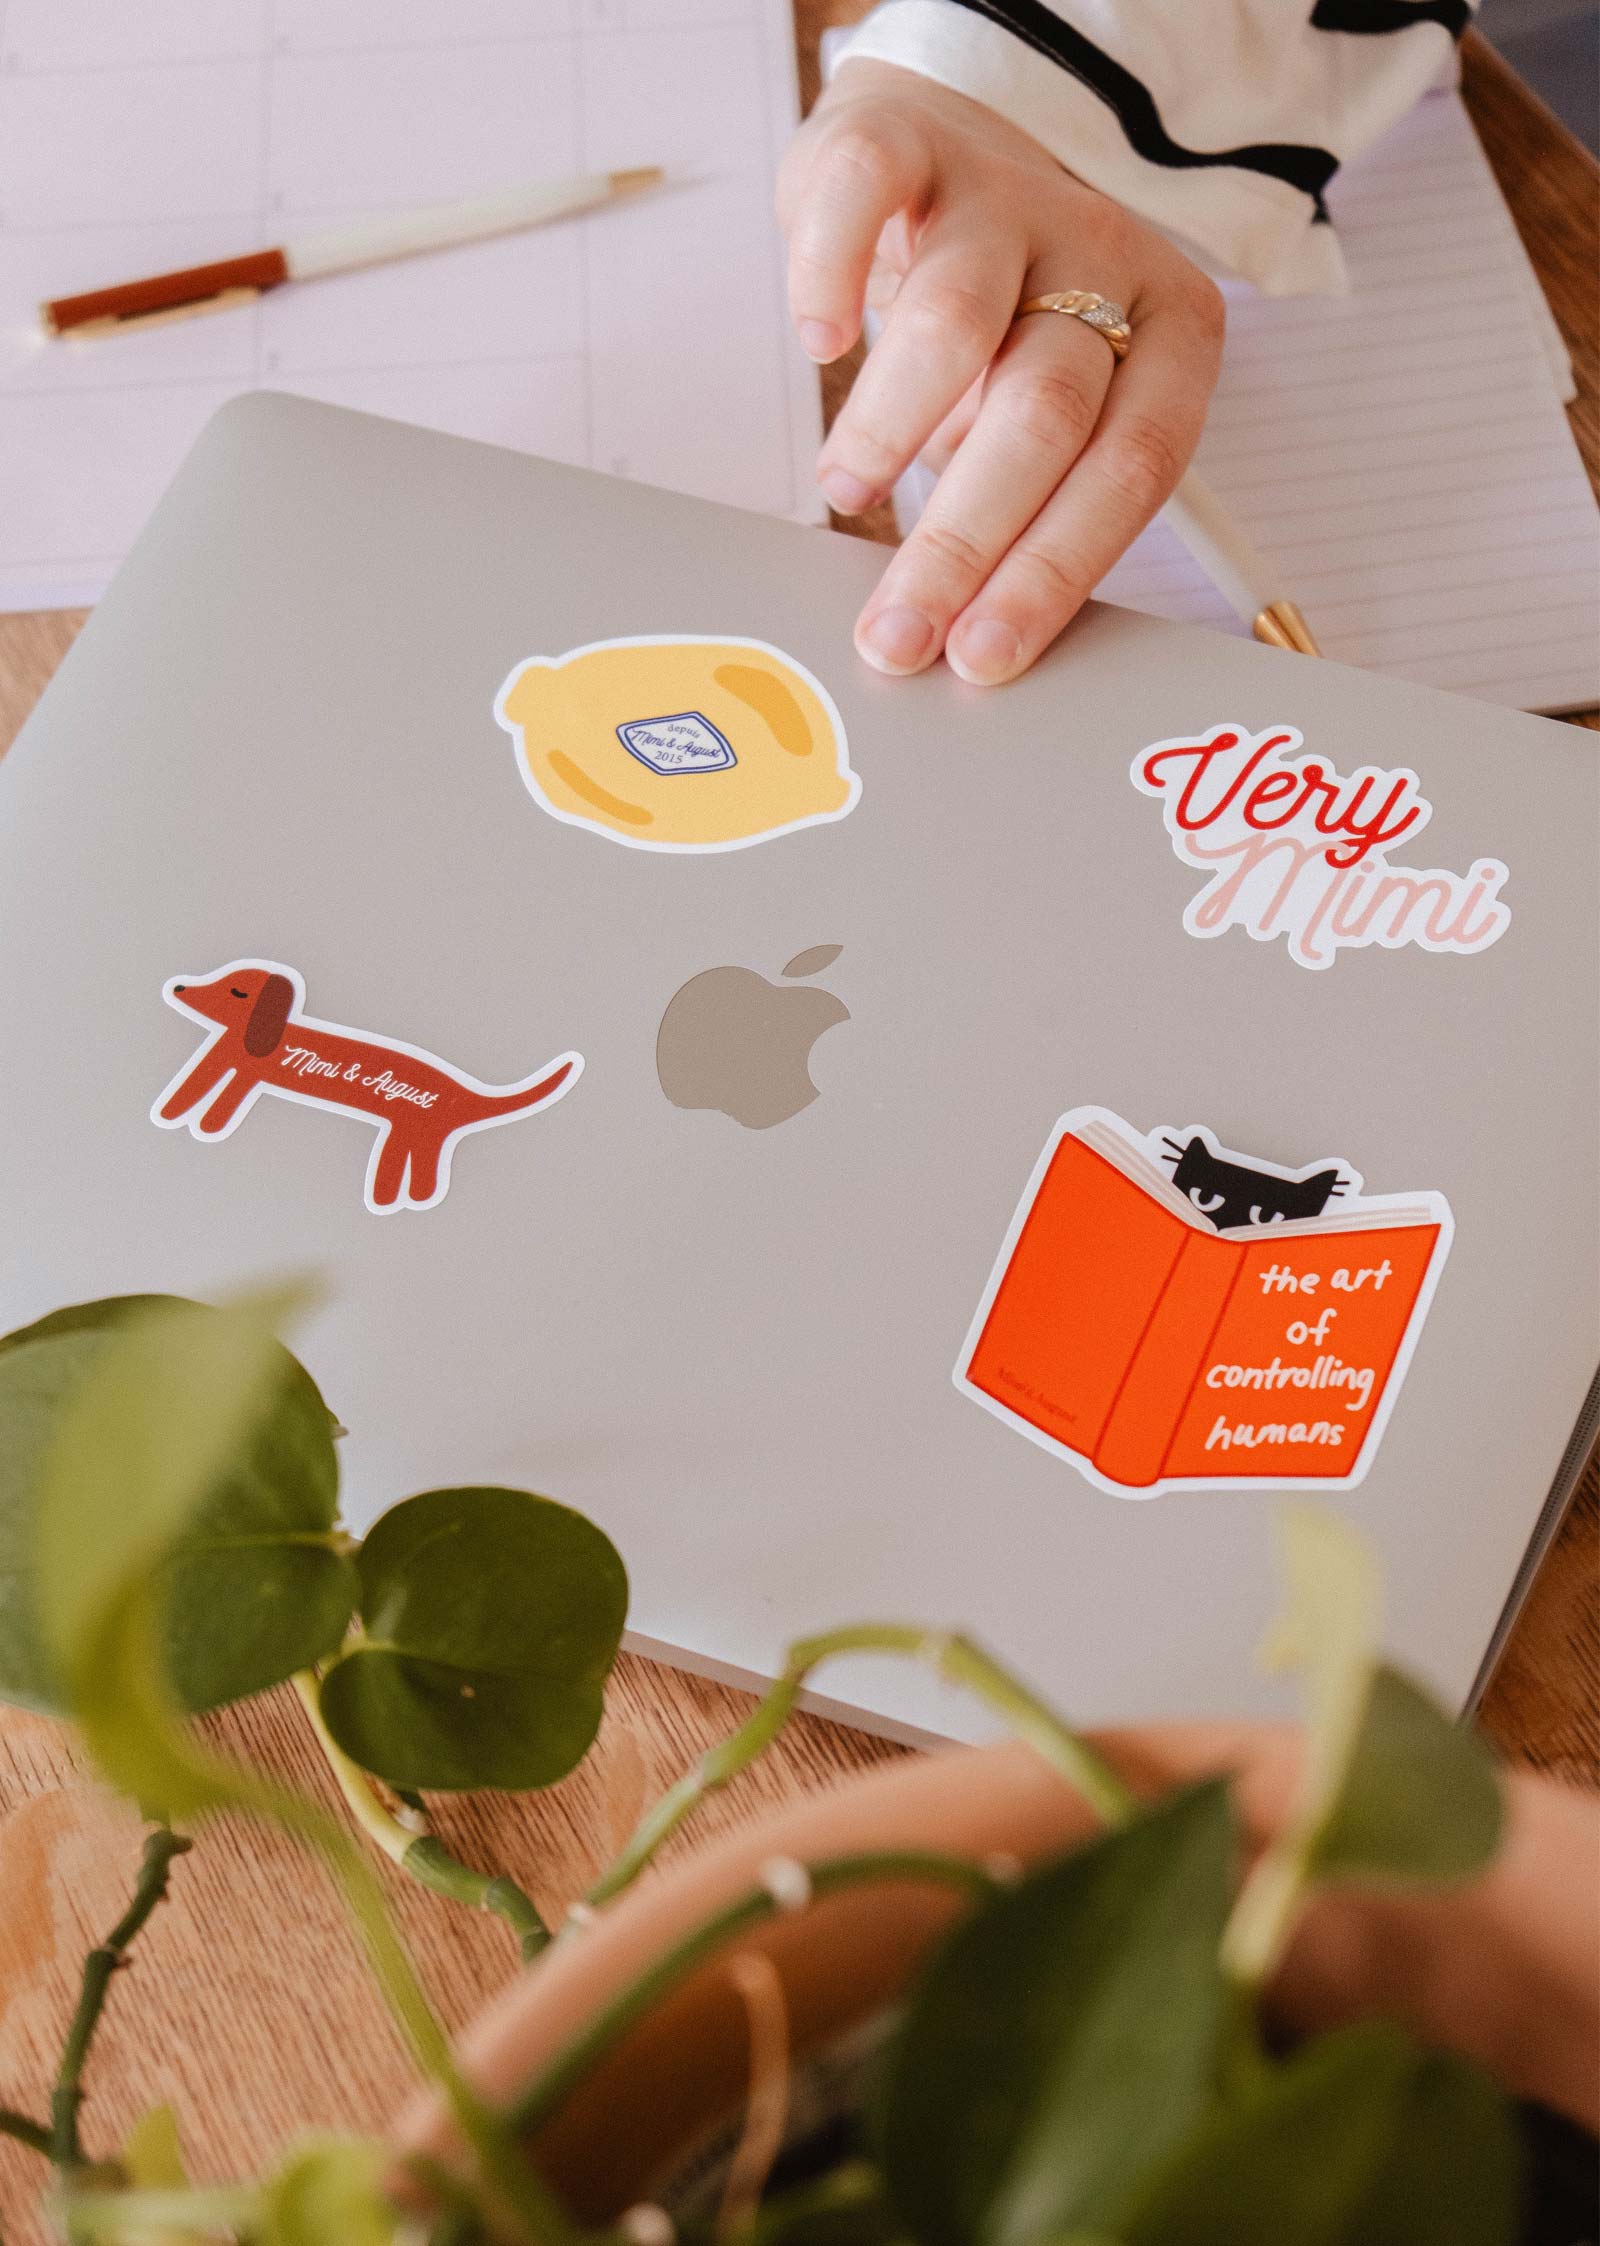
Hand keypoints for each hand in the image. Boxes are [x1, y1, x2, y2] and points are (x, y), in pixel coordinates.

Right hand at [777, 60, 1224, 684]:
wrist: (948, 159)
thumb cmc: (999, 326)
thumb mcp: (1043, 416)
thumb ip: (1029, 501)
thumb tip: (963, 633)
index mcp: (1167, 335)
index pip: (1131, 468)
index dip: (1053, 571)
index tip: (982, 657)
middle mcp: (1101, 256)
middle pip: (1047, 412)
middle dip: (966, 543)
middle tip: (897, 633)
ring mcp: (1006, 194)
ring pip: (958, 322)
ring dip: (892, 431)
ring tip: (850, 494)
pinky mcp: (908, 144)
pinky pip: (866, 198)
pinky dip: (830, 279)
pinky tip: (824, 345)